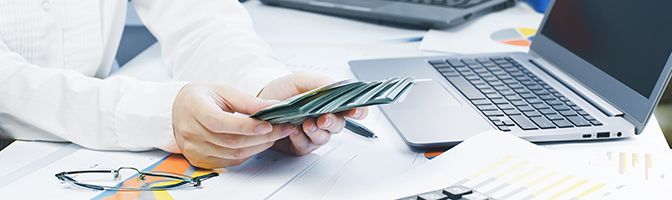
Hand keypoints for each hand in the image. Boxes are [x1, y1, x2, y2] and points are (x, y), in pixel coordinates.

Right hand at [172, 84, 297, 168]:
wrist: (180, 109)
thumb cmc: (202, 97)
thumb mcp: (223, 90)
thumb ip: (247, 100)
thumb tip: (273, 106)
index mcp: (194, 108)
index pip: (220, 122)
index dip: (246, 126)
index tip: (268, 124)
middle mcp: (190, 131)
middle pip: (230, 141)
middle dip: (262, 137)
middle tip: (283, 128)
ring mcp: (193, 148)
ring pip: (233, 154)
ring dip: (258, 146)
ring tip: (274, 135)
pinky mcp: (199, 159)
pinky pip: (229, 161)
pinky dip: (248, 154)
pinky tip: (259, 143)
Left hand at [258, 73, 367, 155]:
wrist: (259, 103)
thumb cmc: (282, 90)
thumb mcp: (301, 80)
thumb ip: (321, 83)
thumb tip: (338, 87)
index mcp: (329, 103)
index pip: (351, 109)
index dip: (358, 111)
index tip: (355, 111)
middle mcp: (324, 120)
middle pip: (339, 125)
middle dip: (332, 122)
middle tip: (323, 119)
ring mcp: (313, 134)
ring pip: (324, 138)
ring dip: (316, 132)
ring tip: (306, 124)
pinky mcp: (301, 145)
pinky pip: (306, 146)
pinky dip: (300, 138)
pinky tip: (293, 130)